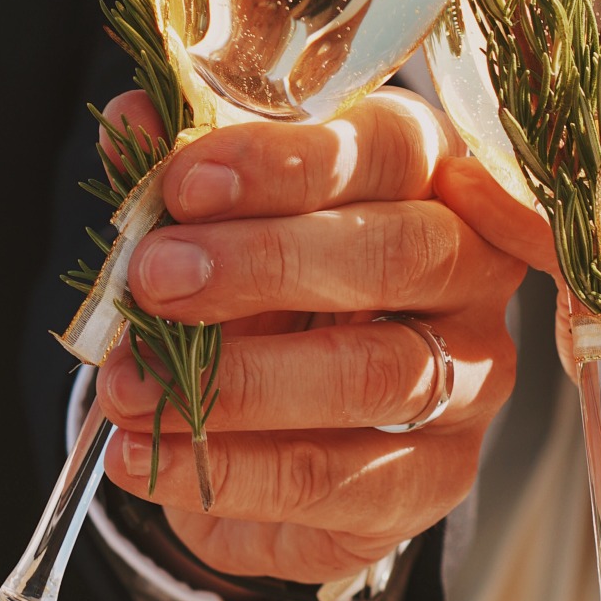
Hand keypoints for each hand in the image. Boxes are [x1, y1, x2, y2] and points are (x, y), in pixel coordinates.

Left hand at [94, 88, 524, 583]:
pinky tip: (145, 458)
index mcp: (432, 176)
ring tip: (128, 384)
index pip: (391, 149)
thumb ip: (182, 167)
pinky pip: (335, 478)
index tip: (186, 185)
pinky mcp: (434, 479)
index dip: (289, 162)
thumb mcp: (217, 217)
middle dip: (266, 264)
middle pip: (402, 253)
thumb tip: (134, 120)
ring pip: (375, 375)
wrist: (270, 426)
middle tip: (155, 280)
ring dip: (237, 382)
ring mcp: (469, 381)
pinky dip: (228, 472)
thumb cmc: (257, 287)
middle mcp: (473, 272)